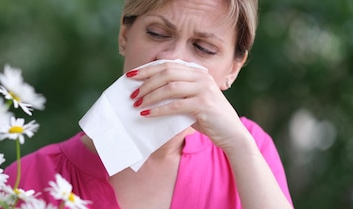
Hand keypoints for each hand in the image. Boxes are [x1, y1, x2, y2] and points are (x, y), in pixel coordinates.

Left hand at [126, 62, 246, 148]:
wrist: (231, 134)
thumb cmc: (207, 118)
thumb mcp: (191, 100)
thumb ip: (176, 93)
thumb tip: (146, 93)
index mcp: (197, 72)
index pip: (167, 65)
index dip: (147, 69)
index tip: (130, 76)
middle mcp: (201, 77)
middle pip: (166, 73)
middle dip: (146, 82)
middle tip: (132, 94)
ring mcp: (204, 89)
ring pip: (170, 87)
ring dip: (150, 95)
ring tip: (137, 104)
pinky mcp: (204, 105)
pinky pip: (175, 105)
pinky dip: (158, 110)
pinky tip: (146, 114)